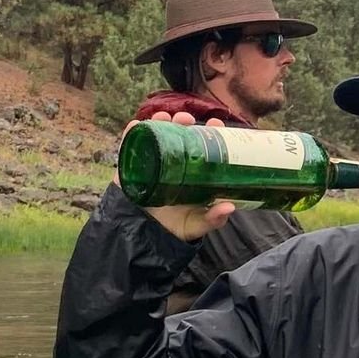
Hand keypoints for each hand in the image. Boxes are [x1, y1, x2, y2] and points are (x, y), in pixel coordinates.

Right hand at [121, 110, 236, 239]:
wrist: (145, 238)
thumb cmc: (175, 227)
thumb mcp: (196, 224)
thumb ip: (213, 219)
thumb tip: (229, 207)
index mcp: (192, 170)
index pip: (203, 144)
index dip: (210, 130)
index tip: (216, 123)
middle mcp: (173, 162)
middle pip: (178, 134)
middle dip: (183, 120)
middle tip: (186, 120)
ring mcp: (152, 163)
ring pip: (155, 135)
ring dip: (159, 121)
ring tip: (164, 118)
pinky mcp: (131, 169)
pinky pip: (129, 147)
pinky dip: (131, 133)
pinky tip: (135, 126)